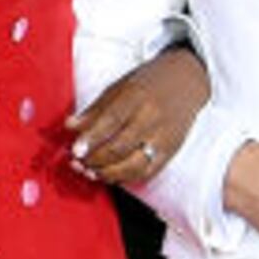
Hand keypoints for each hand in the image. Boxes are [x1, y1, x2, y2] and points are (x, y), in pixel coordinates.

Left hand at [67, 47, 210, 184]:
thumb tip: (70, 126)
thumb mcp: (119, 87)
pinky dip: (125, 178)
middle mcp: (152, 118)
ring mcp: (164, 137)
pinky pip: (146, 172)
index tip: (75, 150)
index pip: (111, 121)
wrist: (187, 80)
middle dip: (94, 159)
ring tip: (90, 171)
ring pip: (132, 165)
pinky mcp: (170, 151)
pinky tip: (110, 175)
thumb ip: (95, 109)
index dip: (91, 139)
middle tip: (78, 162)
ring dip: (107, 173)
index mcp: (137, 96)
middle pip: (119, 147)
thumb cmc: (149, 82)